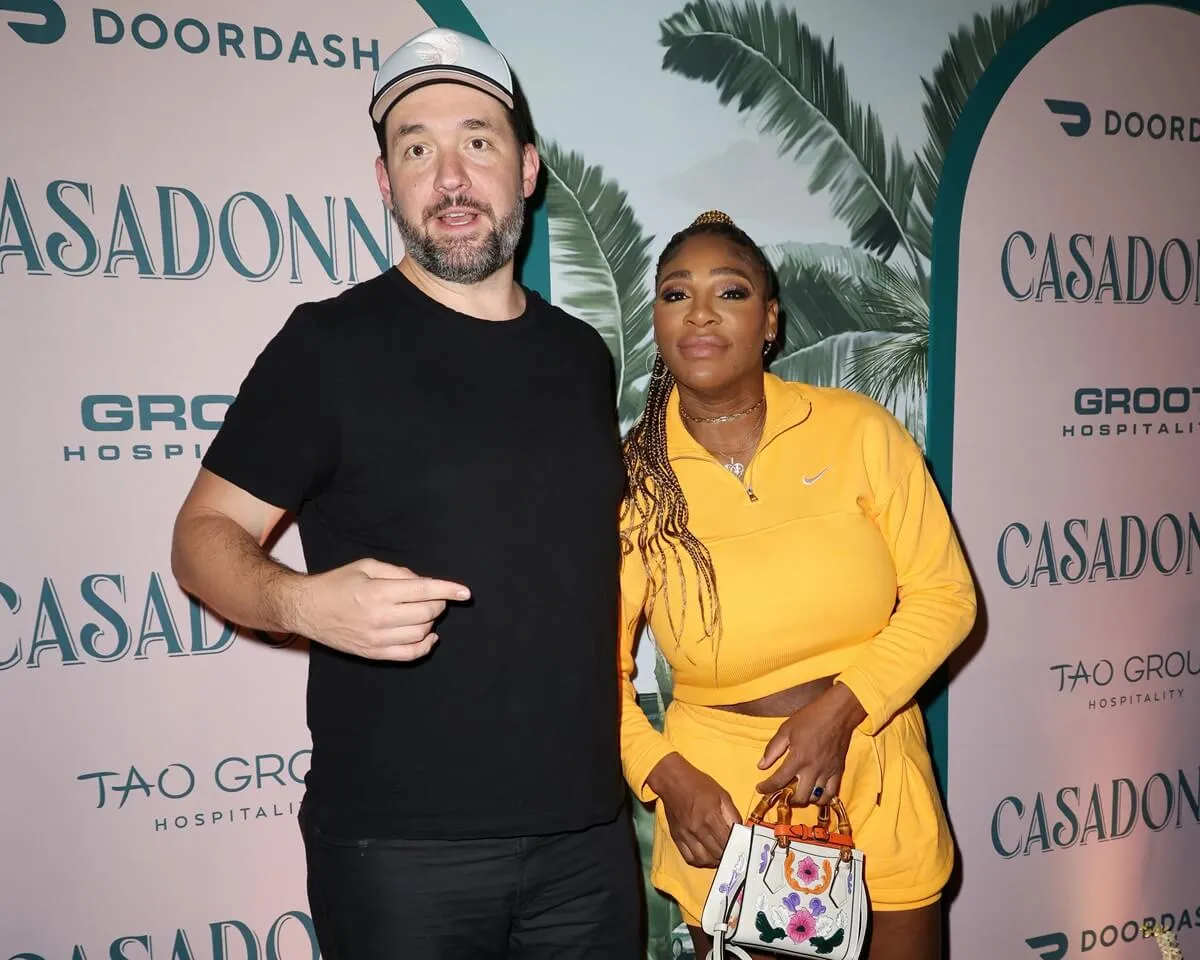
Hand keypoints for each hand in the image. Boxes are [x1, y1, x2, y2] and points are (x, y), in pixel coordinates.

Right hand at [294, 558, 469, 660]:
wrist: (307, 608)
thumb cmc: (337, 583)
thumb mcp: (366, 566)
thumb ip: (399, 573)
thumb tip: (424, 583)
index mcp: (378, 592)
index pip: (425, 591)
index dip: (449, 590)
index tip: (465, 592)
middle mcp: (379, 617)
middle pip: (427, 612)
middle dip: (437, 602)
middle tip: (431, 596)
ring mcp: (377, 639)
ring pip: (422, 633)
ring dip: (430, 621)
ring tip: (422, 611)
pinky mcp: (373, 653)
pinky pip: (410, 654)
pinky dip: (426, 645)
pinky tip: (429, 635)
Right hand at [647, 753, 740, 867]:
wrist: (672, 781)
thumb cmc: (699, 785)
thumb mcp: (722, 794)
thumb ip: (732, 814)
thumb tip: (741, 831)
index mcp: (711, 816)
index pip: (728, 841)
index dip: (737, 845)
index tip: (741, 845)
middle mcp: (698, 829)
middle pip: (717, 853)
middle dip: (727, 853)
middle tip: (732, 850)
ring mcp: (686, 835)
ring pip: (704, 860)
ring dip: (714, 861)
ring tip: (719, 855)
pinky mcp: (677, 837)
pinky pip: (689, 858)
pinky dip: (700, 861)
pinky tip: (706, 856)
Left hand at [755, 685, 866, 804]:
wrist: (838, 713)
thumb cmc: (810, 718)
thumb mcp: (786, 729)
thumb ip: (773, 749)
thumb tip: (761, 765)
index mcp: (798, 758)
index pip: (778, 780)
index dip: (766, 788)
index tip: (760, 789)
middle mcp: (813, 769)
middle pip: (800, 797)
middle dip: (788, 799)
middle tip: (783, 793)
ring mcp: (827, 772)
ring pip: (816, 798)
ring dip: (805, 799)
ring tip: (799, 792)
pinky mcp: (839, 771)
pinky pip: (832, 793)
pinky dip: (823, 798)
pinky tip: (816, 794)